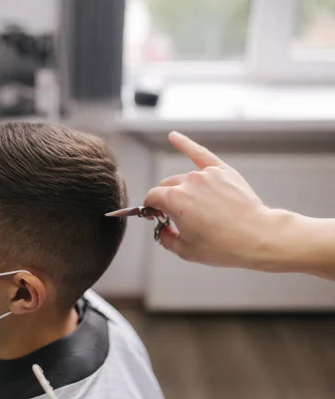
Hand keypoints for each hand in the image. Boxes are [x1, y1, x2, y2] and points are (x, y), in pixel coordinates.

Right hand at [144, 132, 272, 267]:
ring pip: (183, 178)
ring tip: (193, 206)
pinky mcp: (222, 171)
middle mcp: (187, 182)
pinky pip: (200, 153)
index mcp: (173, 200)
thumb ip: (165, 238)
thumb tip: (162, 230)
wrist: (257, 237)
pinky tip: (173, 137)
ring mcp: (206, 175)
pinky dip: (185, 144)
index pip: (152, 197)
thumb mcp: (186, 251)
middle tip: (173, 215)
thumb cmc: (224, 246)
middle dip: (165, 199)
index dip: (151, 208)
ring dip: (182, 189)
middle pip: (166, 186)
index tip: (155, 215)